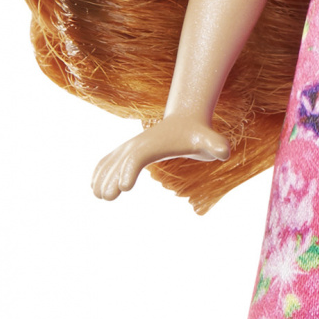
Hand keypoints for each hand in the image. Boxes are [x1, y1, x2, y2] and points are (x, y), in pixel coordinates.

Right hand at [92, 116, 229, 199]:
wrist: (187, 120)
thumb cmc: (199, 134)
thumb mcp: (211, 140)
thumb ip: (217, 145)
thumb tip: (223, 151)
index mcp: (154, 143)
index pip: (138, 156)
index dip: (130, 170)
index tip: (125, 188)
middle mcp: (138, 143)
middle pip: (121, 160)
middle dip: (112, 178)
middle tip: (107, 198)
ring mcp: (131, 145)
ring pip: (112, 161)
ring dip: (102, 177)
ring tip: (99, 196)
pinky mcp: (129, 150)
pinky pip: (109, 160)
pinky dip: (100, 171)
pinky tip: (94, 187)